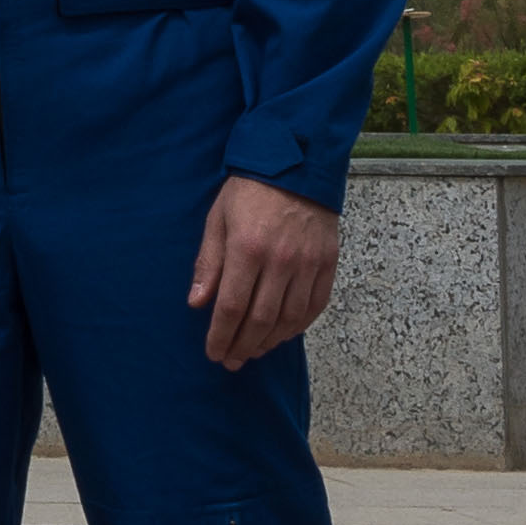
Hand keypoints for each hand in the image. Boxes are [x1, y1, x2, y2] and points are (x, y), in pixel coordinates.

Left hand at [188, 174, 338, 367]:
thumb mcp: (218, 219)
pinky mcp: (328, 263)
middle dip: (243, 346)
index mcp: (247, 248)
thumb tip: (197, 303)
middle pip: (261, 319)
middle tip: (232, 360)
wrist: (297, 163)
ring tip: (254, 351)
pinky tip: (283, 334)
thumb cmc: (249, 190)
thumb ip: (208, 263)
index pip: (232, 306)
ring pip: (290, 319)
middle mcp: (281, 261)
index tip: (214, 353)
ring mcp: (308, 264)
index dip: (222, 335)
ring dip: (270, 341)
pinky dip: (298, 326)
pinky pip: (315, 306)